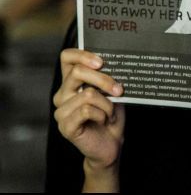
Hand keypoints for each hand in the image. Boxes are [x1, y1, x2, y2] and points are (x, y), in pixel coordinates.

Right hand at [52, 49, 124, 170]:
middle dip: (104, 79)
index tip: (102, 61)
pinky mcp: (65, 126)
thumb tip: (115, 62)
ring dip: (107, 104)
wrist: (112, 144)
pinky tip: (103, 120)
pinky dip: (102, 114)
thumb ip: (108, 77)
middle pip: (78, 72)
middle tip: (119, 90)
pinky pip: (87, 111)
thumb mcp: (112, 92)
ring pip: (88, 94)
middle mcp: (63, 94)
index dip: (82, 54)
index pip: (67, 58)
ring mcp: (61, 111)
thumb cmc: (111, 116)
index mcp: (72, 82)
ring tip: (110, 113)